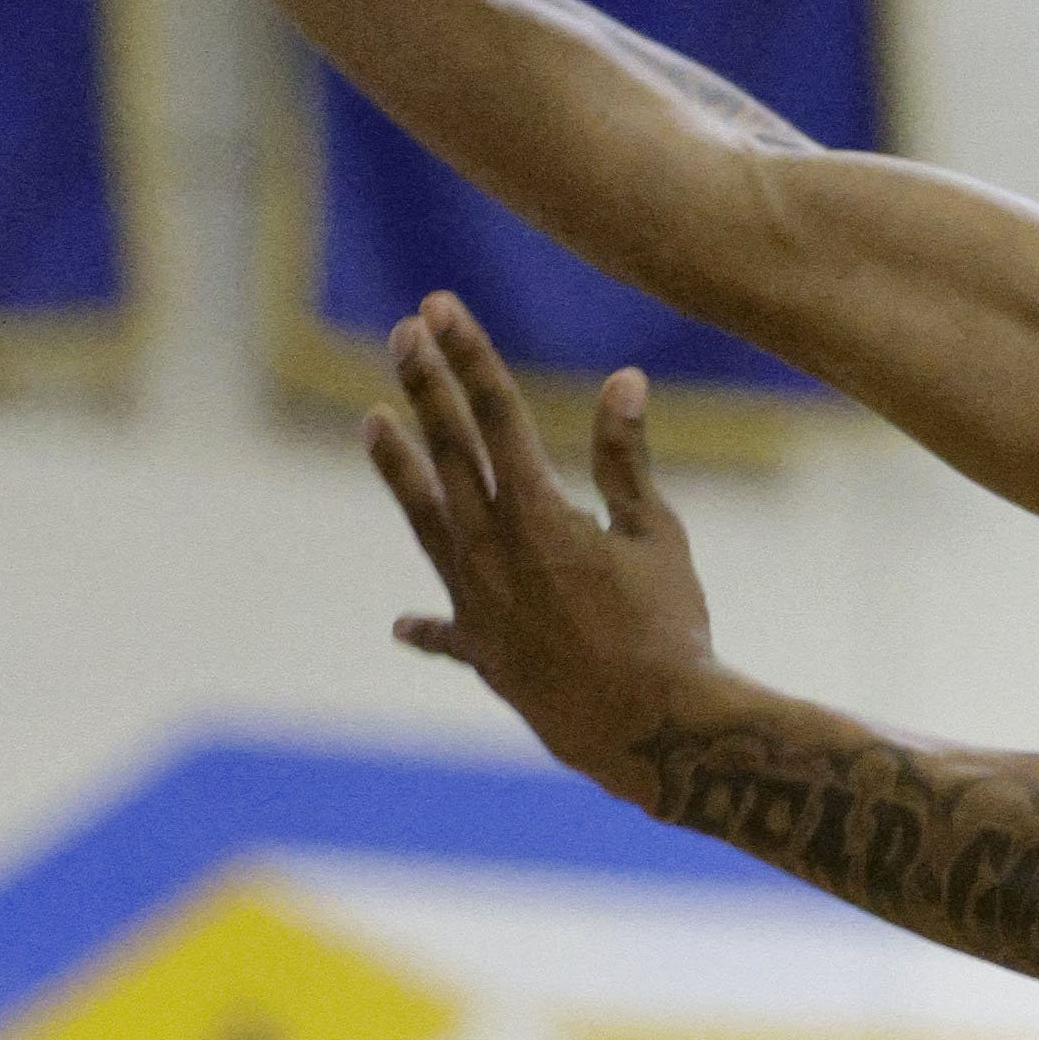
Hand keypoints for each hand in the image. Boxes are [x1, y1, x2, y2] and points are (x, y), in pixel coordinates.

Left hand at [366, 296, 719, 787]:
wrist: (647, 731)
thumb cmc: (667, 630)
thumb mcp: (656, 536)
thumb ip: (626, 460)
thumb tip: (623, 380)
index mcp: (537, 514)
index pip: (495, 414)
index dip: (467, 356)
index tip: (439, 308)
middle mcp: (491, 552)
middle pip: (448, 453)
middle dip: (426, 387)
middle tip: (402, 333)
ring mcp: (478, 604)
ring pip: (427, 521)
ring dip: (398, 470)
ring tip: (371, 422)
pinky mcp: (484, 655)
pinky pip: (448, 632)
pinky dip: (430, 627)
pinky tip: (403, 626)